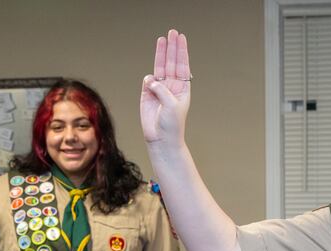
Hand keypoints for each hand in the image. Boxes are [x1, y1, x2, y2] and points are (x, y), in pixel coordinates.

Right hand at [140, 29, 190, 147]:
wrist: (161, 139)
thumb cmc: (172, 125)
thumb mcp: (172, 106)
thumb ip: (162, 90)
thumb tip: (151, 80)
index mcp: (182, 88)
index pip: (182, 65)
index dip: (181, 51)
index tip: (181, 38)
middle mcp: (171, 87)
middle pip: (171, 62)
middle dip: (172, 47)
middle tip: (172, 32)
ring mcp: (159, 90)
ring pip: (160, 67)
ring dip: (161, 54)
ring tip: (162, 39)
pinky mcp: (147, 95)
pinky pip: (148, 81)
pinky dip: (149, 78)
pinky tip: (151, 81)